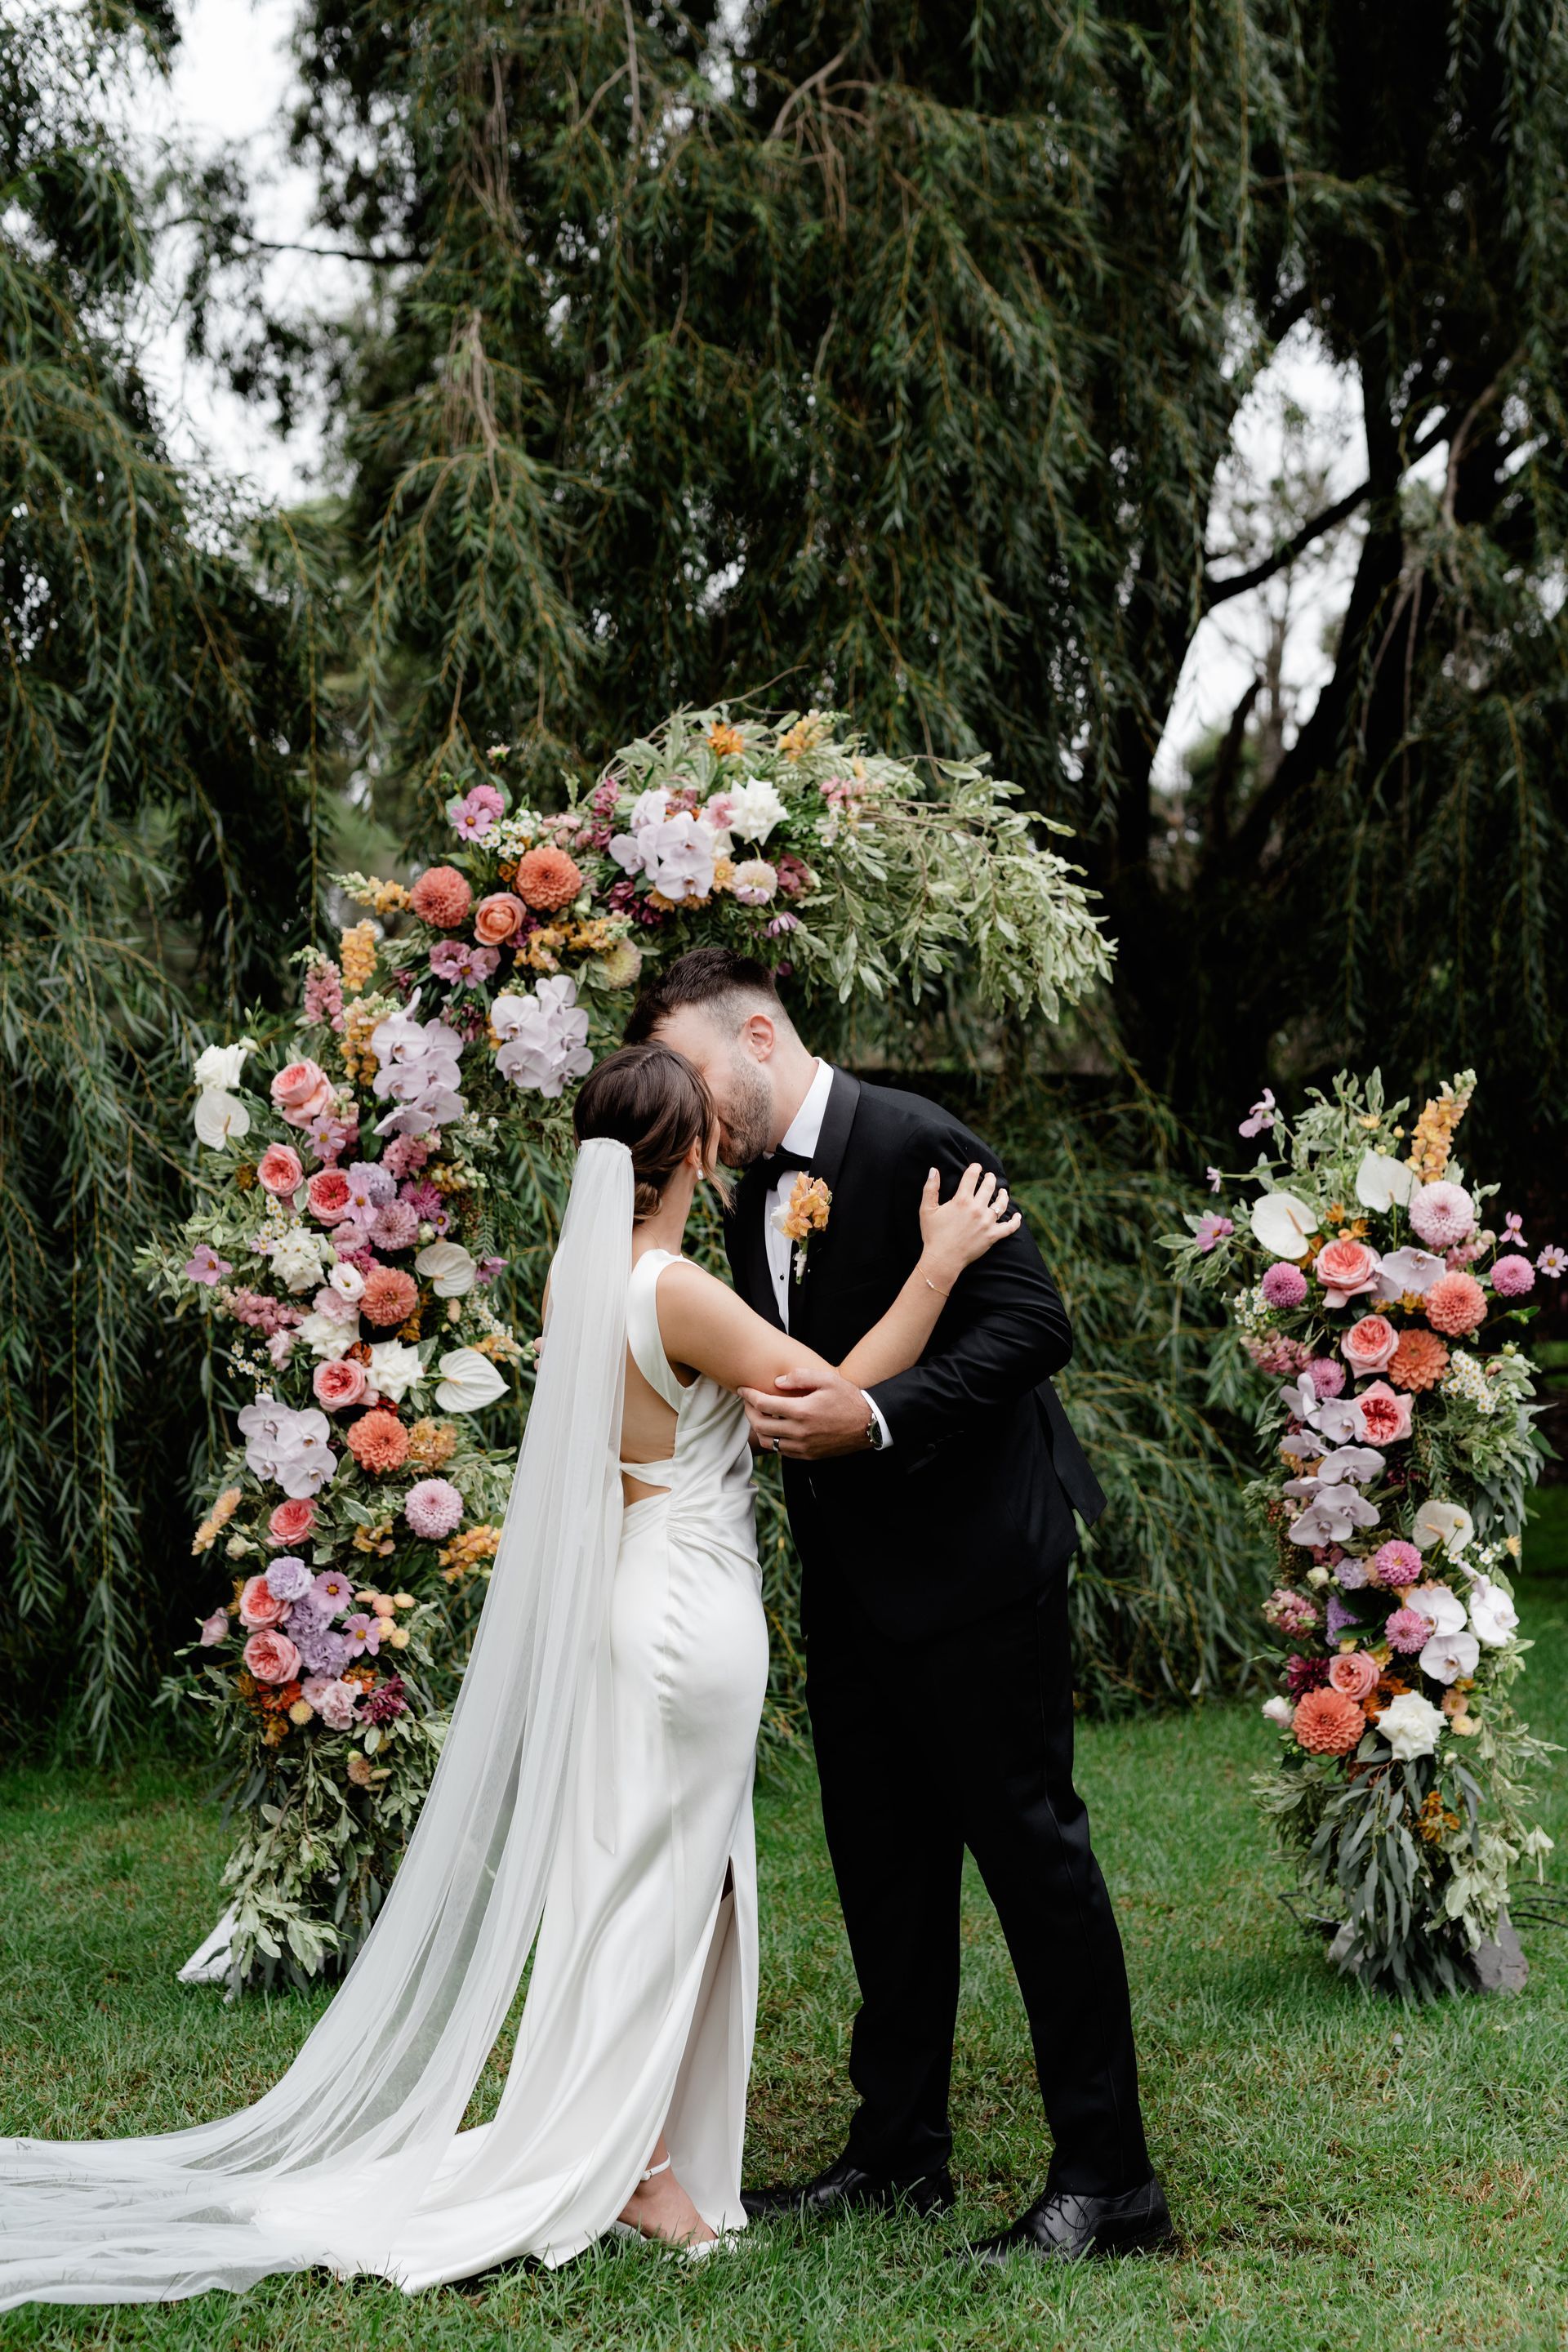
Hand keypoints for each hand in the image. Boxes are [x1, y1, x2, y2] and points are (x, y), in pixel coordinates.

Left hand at [739, 1365, 872, 1458]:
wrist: (868, 1424)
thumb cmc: (848, 1399)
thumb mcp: (827, 1380)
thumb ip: (800, 1376)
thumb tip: (777, 1382)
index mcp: (802, 1411)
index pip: (764, 1404)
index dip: (749, 1396)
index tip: (742, 1389)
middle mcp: (799, 1432)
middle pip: (760, 1425)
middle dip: (748, 1412)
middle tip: (747, 1402)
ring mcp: (803, 1446)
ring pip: (769, 1441)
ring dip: (758, 1428)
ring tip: (758, 1415)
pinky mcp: (808, 1455)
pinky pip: (781, 1451)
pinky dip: (773, 1439)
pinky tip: (775, 1428)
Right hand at [917, 1162, 1020, 1288]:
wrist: (943, 1259)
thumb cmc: (933, 1235)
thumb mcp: (927, 1210)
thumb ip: (930, 1189)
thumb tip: (934, 1170)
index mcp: (961, 1200)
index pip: (972, 1177)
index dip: (975, 1168)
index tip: (976, 1167)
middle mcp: (977, 1209)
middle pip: (989, 1187)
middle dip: (990, 1179)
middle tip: (990, 1176)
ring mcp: (987, 1222)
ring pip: (1001, 1204)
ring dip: (1003, 1195)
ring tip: (1003, 1191)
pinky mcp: (992, 1236)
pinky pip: (1009, 1227)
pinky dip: (1015, 1221)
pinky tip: (1017, 1216)